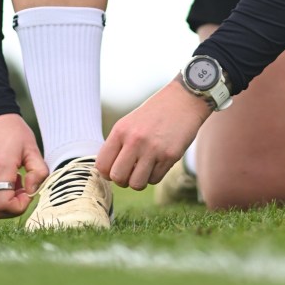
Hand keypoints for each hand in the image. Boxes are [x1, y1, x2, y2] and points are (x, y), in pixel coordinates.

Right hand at [0, 113, 48, 218]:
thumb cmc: (13, 130)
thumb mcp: (32, 147)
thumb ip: (39, 171)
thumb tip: (32, 191)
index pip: (3, 205)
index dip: (19, 206)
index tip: (28, 192)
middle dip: (13, 208)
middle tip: (23, 190)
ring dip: (5, 201)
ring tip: (15, 180)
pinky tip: (5, 177)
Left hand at [96, 79, 211, 189]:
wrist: (183, 101)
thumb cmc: (154, 114)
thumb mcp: (130, 123)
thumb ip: (118, 144)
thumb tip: (109, 172)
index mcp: (120, 130)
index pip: (102, 165)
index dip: (107, 172)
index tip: (115, 169)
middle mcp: (134, 140)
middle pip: (117, 178)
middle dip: (123, 180)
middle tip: (130, 171)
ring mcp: (152, 149)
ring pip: (136, 184)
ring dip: (139, 181)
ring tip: (144, 169)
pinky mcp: (170, 156)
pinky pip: (155, 180)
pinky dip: (154, 175)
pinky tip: (158, 162)